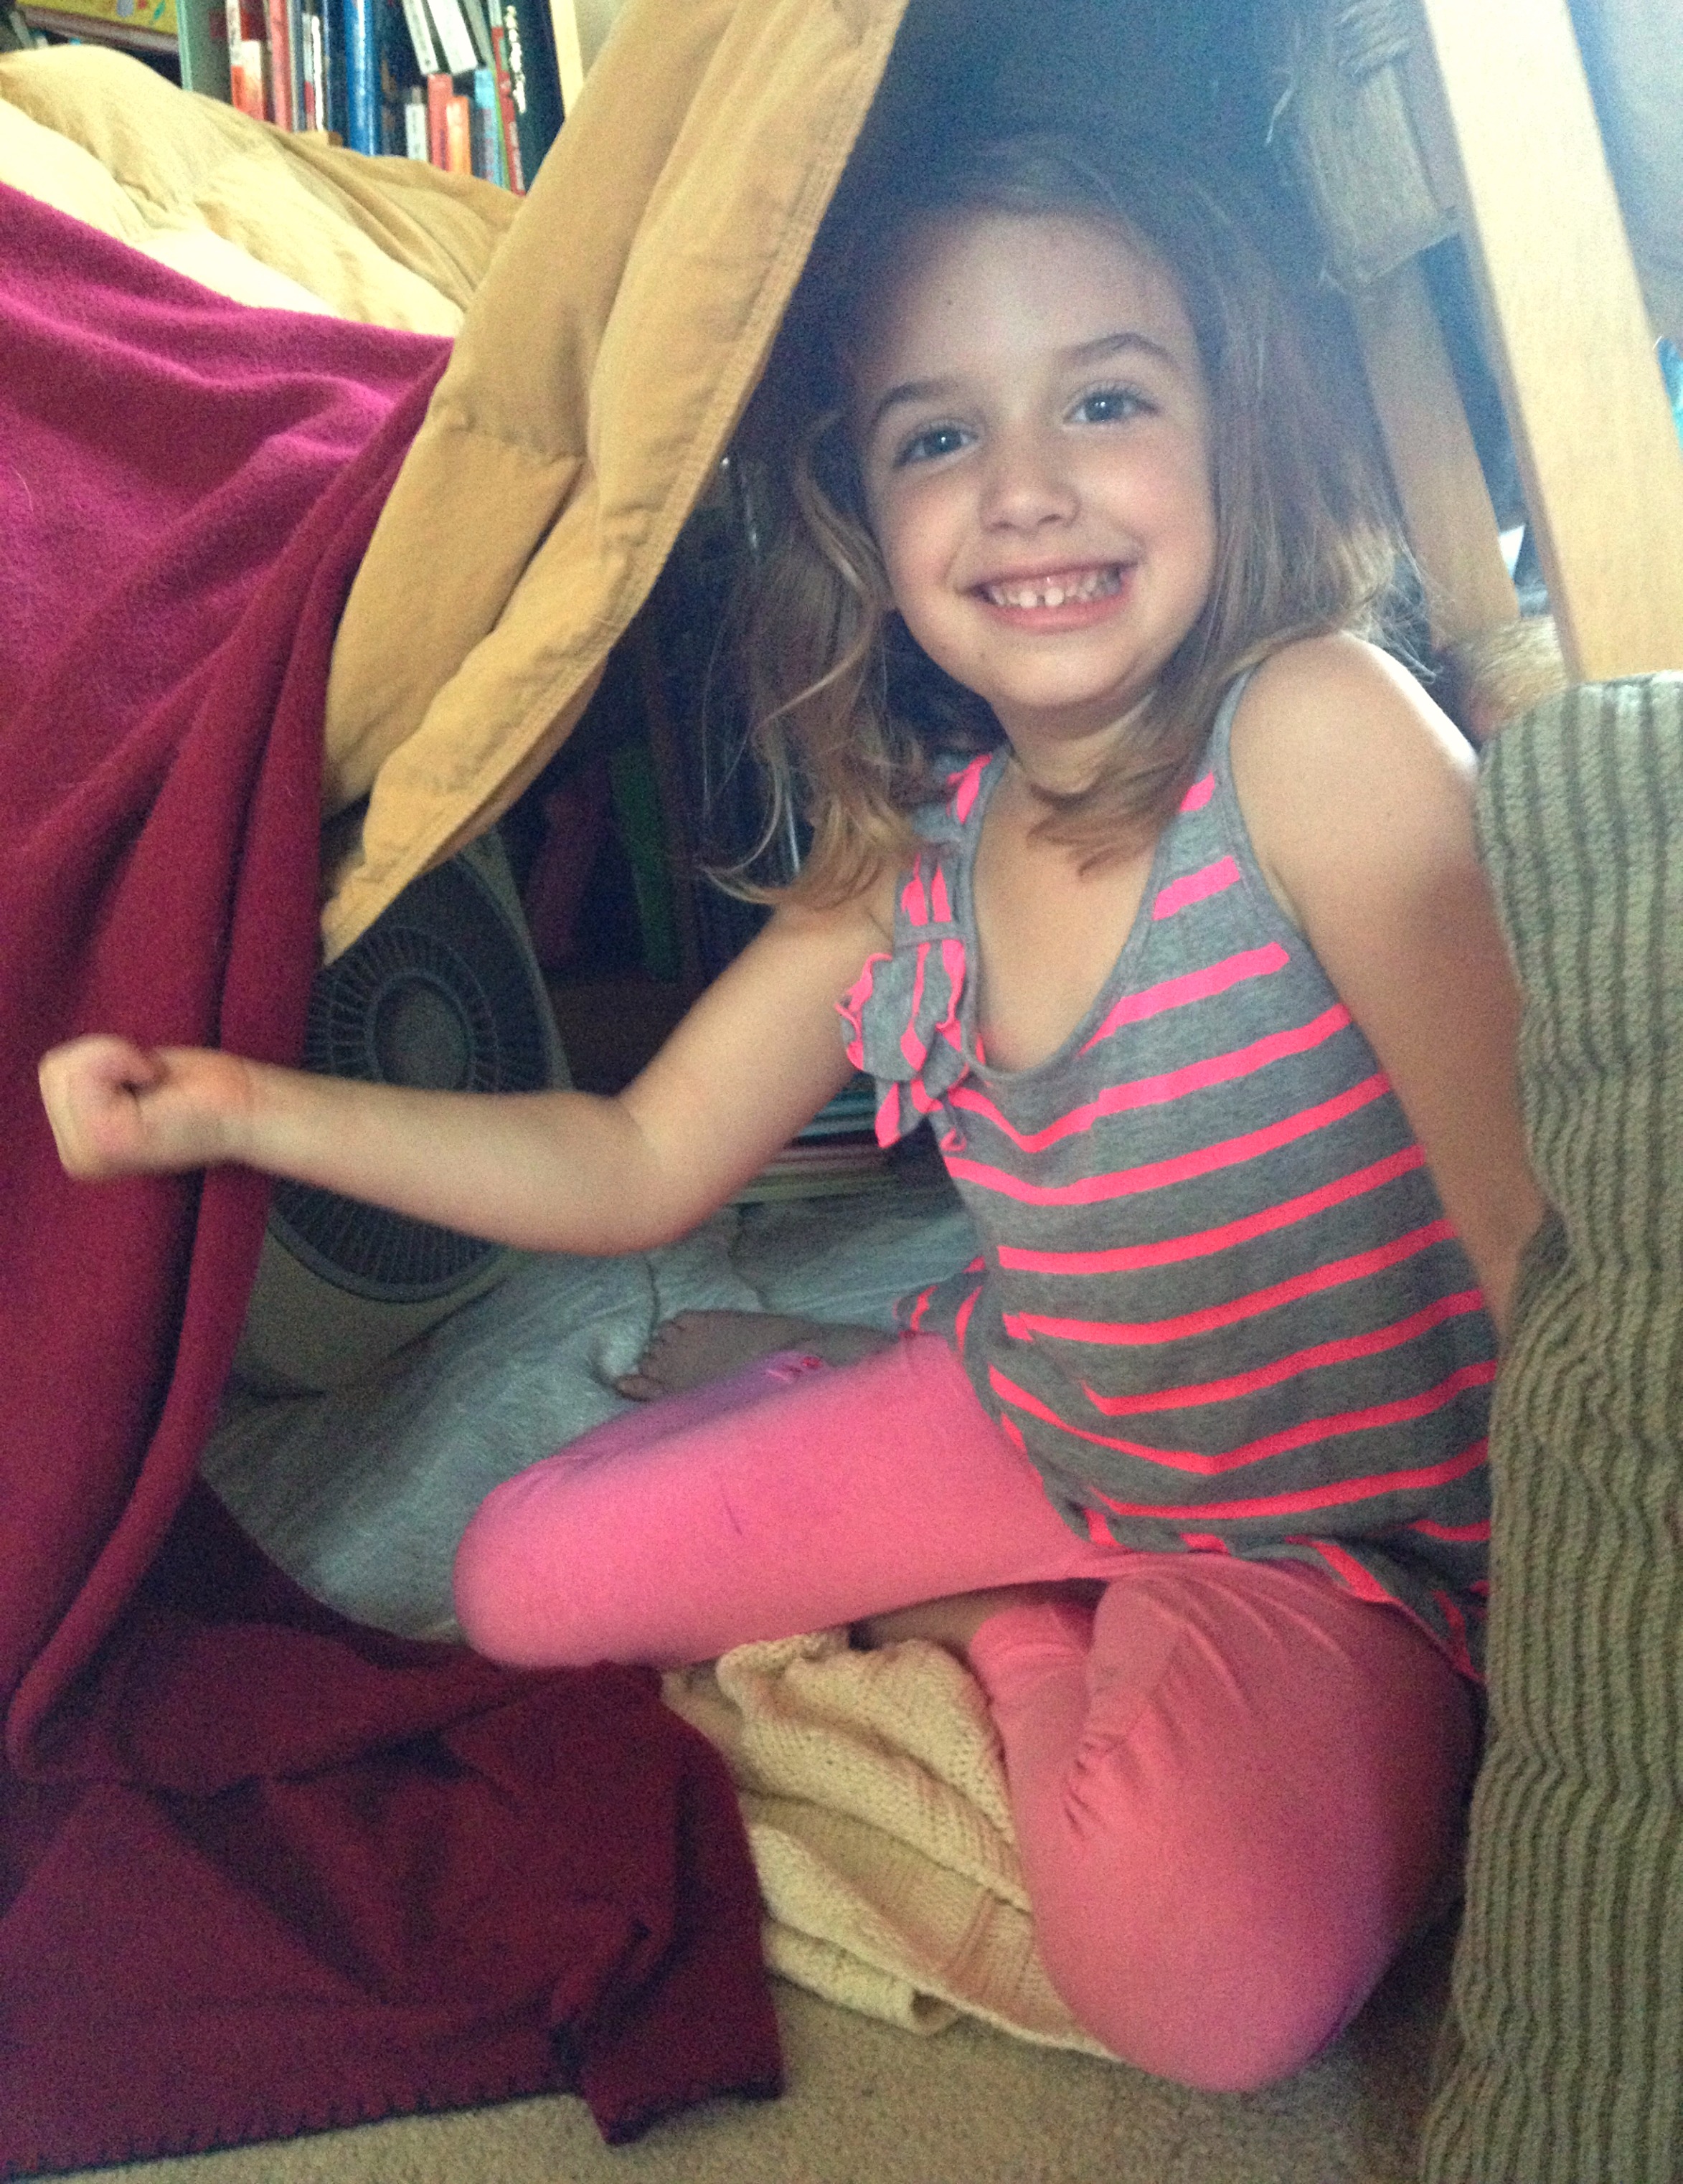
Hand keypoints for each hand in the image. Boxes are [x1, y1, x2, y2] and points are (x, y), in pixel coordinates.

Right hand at [38, 1035, 255, 1178]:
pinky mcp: (106, 1141)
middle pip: (54, 1069)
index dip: (103, 1057)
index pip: (52, 1073)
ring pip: (65, 1068)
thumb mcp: (126, 1078)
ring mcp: (88, 1155)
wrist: (244, 1104)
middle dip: (108, 1056)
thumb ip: (85, 1081)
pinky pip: (87, 1068)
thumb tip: (56, 1070)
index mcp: (80, 1147)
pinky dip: (124, 1057)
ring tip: (155, 1086)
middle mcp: (77, 1160)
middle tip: (154, 1084)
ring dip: (119, 1057)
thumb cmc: (198, 1086)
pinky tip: (155, 1083)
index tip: (146, 1082)